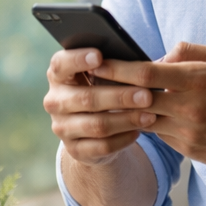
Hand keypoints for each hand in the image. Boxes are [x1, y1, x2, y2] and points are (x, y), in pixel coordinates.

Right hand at [44, 48, 157, 165]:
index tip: (100, 56)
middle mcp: (55, 100)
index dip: (78, 59)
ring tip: (151, 114)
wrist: (94, 128)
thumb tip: (141, 57)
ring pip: (96, 125)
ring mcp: (62, 127)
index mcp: (58, 74)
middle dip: (118, 96)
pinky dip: (123, 138)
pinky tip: (141, 131)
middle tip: (147, 94)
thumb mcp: (104, 72)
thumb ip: (113, 61)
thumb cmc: (106, 87)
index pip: (61, 64)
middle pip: (85, 98)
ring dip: (126, 119)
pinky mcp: (75, 150)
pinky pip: (101, 147)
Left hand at [96, 42, 205, 171]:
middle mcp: (191, 107)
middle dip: (110, 91)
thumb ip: (188, 51)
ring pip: (144, 120)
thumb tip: (157, 56)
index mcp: (198, 79)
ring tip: (105, 101)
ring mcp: (189, 132)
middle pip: (137, 99)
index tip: (96, 62)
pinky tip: (137, 117)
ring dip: (124, 112)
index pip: (146, 73)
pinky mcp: (190, 150)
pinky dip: (147, 125)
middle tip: (89, 83)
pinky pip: (159, 135)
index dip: (117, 68)